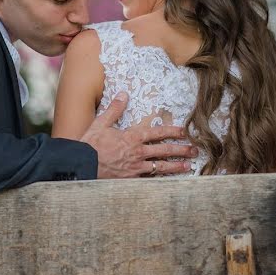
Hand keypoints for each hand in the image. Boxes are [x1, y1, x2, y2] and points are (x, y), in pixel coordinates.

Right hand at [81, 92, 197, 178]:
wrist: (81, 166)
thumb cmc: (90, 145)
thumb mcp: (101, 123)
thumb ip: (115, 109)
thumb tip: (124, 94)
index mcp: (132, 138)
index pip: (157, 133)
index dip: (173, 131)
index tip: (185, 131)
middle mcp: (138, 153)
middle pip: (164, 151)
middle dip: (181, 150)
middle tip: (194, 150)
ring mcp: (135, 168)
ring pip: (161, 167)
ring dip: (175, 166)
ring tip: (188, 167)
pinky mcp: (131, 180)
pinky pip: (150, 179)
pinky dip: (160, 179)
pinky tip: (168, 180)